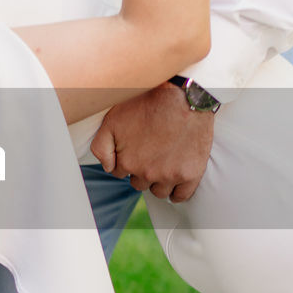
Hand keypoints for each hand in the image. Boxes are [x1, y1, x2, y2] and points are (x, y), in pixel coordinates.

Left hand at [90, 82, 214, 201]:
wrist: (182, 96)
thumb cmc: (146, 104)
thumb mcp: (112, 121)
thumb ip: (101, 148)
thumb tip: (107, 168)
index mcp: (128, 163)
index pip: (119, 173)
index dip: (125, 160)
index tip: (134, 149)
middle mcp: (148, 173)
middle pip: (139, 183)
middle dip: (141, 171)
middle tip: (150, 152)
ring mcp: (170, 175)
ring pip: (158, 191)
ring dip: (158, 181)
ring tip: (163, 163)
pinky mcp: (191, 174)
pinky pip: (181, 196)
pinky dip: (177, 192)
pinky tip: (175, 181)